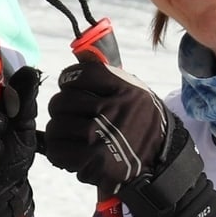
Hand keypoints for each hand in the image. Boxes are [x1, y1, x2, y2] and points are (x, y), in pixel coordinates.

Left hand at [40, 61, 173, 192]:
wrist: (159, 163)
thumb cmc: (140, 125)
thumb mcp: (135, 94)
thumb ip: (109, 78)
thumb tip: (81, 54)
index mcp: (125, 89)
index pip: (81, 75)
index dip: (67, 79)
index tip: (68, 86)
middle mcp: (114, 110)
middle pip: (62, 101)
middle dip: (60, 109)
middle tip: (67, 116)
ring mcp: (102, 136)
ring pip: (56, 126)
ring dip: (58, 132)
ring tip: (68, 136)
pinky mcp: (94, 160)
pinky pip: (57, 150)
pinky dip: (58, 152)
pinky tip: (69, 151)